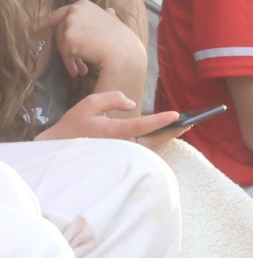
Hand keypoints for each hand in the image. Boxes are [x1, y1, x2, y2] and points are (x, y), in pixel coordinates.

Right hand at [37, 90, 181, 142]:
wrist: (57, 149)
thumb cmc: (72, 126)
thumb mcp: (89, 104)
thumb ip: (113, 98)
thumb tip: (132, 104)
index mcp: (110, 132)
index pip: (139, 126)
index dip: (158, 121)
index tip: (176, 115)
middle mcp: (117, 147)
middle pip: (151, 142)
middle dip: (172, 133)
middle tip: (190, 123)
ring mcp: (119, 156)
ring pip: (148, 149)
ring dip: (165, 138)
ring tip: (183, 127)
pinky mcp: (118, 159)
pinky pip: (141, 152)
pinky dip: (155, 143)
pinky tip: (165, 134)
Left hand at [39, 1, 143, 85]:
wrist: (123, 52)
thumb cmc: (121, 38)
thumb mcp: (113, 21)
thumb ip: (106, 16)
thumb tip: (109, 11)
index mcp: (83, 5)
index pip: (58, 14)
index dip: (45, 22)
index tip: (34, 28)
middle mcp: (74, 11)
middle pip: (59, 31)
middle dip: (66, 47)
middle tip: (76, 60)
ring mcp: (70, 24)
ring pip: (61, 43)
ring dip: (70, 58)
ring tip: (80, 67)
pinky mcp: (68, 39)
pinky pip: (64, 54)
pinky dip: (70, 64)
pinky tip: (78, 71)